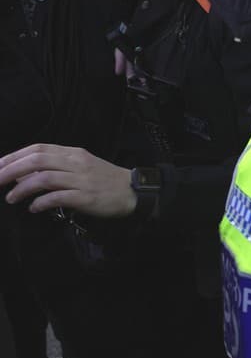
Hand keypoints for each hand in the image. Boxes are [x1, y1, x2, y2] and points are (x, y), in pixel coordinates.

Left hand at [0, 145, 135, 217]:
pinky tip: (33, 208)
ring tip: (11, 198)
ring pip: (45, 178)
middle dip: (11, 170)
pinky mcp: (86, 197)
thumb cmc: (104, 179)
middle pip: (37, 161)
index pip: (38, 149)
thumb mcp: (80, 166)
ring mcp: (82, 180)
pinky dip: (41, 203)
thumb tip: (25, 173)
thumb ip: (55, 166)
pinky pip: (58, 198)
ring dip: (23, 188)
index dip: (14, 156)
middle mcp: (76, 163)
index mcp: (73, 153)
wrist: (133, 191)